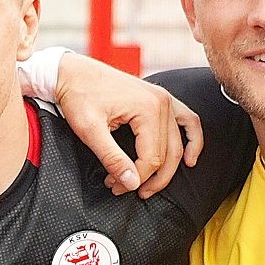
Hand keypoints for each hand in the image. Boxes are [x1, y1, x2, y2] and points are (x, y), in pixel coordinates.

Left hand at [51, 53, 203, 197]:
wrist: (73, 72)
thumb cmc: (78, 96)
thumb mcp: (89, 130)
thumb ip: (112, 158)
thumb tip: (131, 183)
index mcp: (148, 108)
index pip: (152, 158)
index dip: (135, 178)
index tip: (114, 186)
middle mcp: (162, 102)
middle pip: (169, 154)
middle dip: (150, 178)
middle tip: (131, 192)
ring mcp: (165, 99)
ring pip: (178, 143)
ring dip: (169, 168)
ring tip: (153, 186)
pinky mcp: (161, 99)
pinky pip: (187, 121)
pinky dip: (191, 140)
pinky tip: (190, 159)